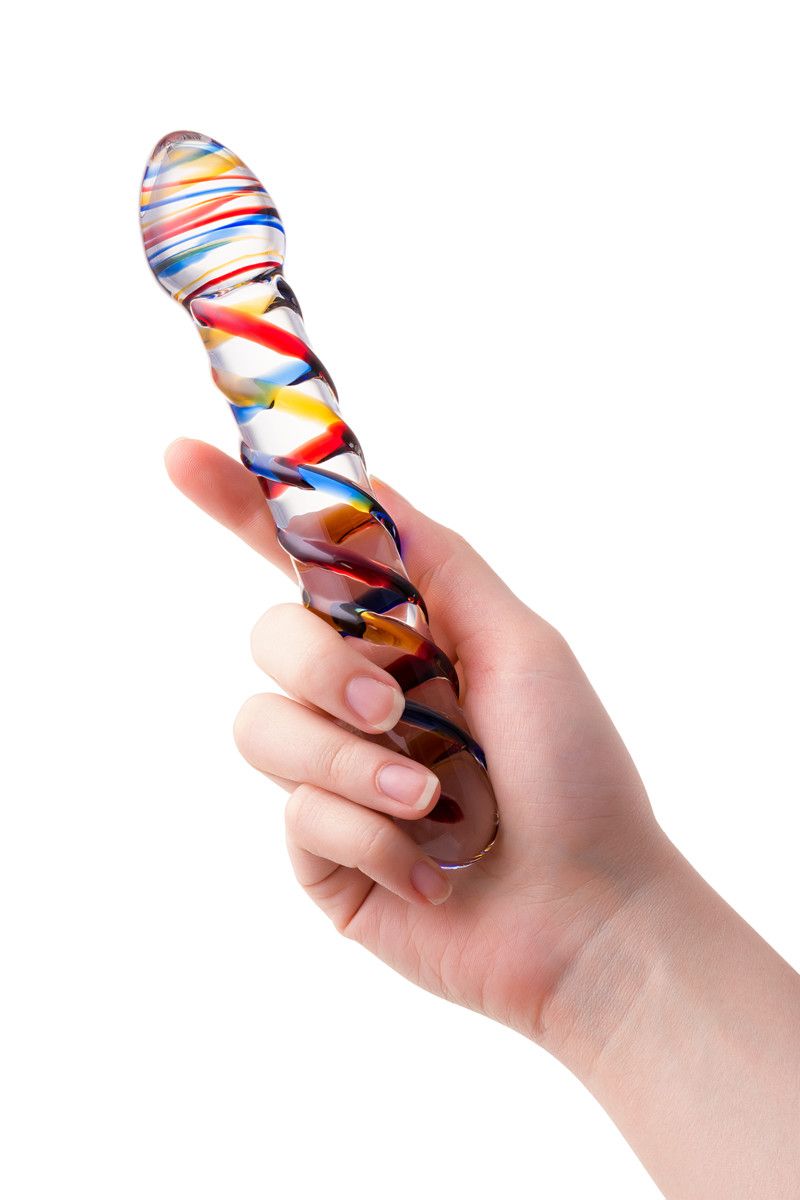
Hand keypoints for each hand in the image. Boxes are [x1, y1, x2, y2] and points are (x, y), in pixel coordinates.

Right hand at [164, 437, 670, 1041]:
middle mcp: (358, 697)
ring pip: (264, 729)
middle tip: (393, 707)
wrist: (590, 915)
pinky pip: (297, 818)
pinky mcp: (321, 855)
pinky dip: (371, 837)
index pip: (303, 562)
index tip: (181, 457)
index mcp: (403, 639)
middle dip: (322, 667)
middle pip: (269, 638)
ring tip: (433, 805)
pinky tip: (431, 870)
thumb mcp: (520, 643)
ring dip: (353, 765)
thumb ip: (438, 562)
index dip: (240, 508)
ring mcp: (334, 777)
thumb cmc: (575, 773)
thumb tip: (362, 488)